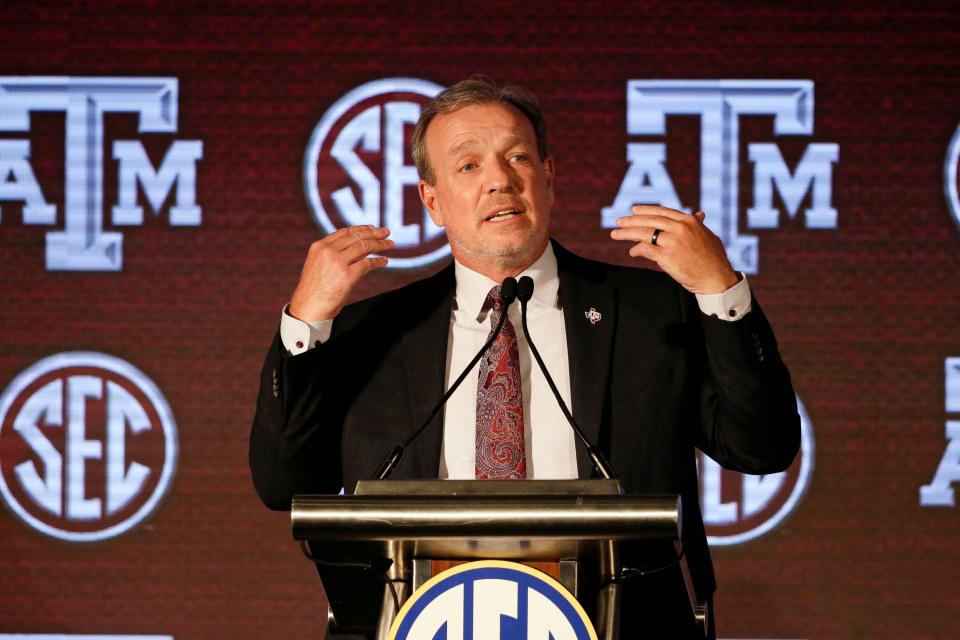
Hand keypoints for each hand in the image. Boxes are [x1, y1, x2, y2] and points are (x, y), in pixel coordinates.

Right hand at [289, 225, 393, 320]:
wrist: (308, 307)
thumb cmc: (314, 290)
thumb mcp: (318, 265)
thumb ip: (333, 255)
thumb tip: (358, 250)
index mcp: (319, 246)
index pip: (344, 232)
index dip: (360, 229)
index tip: (371, 228)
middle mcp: (328, 251)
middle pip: (356, 236)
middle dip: (373, 233)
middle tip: (386, 232)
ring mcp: (337, 262)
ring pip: (364, 247)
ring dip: (379, 244)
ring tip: (390, 244)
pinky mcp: (347, 275)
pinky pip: (367, 264)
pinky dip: (378, 262)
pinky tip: (384, 261)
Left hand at [609, 205, 738, 293]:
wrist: (716, 278)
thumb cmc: (713, 259)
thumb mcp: (707, 235)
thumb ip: (698, 225)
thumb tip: (699, 214)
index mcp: (689, 221)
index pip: (662, 212)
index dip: (646, 211)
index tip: (634, 210)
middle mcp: (680, 228)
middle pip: (649, 221)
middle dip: (631, 221)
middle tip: (618, 221)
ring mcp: (673, 242)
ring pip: (644, 234)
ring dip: (627, 233)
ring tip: (615, 234)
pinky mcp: (667, 257)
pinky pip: (646, 250)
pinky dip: (636, 250)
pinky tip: (632, 252)